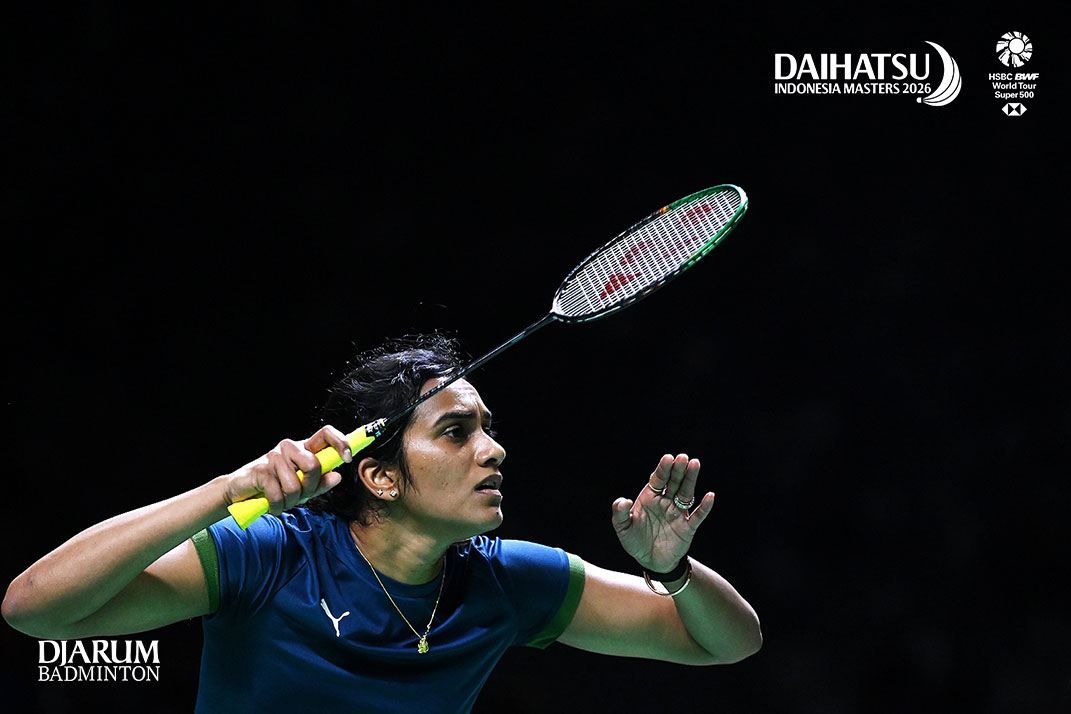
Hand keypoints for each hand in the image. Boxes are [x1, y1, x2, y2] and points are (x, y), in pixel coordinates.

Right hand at [222, 425, 350, 514]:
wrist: (241, 493)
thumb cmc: (275, 488)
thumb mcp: (302, 488)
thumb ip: (320, 483)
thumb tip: (337, 476)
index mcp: (303, 448)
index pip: (326, 433)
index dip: (341, 442)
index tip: (347, 458)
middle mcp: (290, 447)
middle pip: (313, 465)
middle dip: (309, 487)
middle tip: (300, 495)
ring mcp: (274, 457)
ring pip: (295, 485)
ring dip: (290, 501)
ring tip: (281, 500)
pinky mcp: (261, 469)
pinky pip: (279, 495)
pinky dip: (277, 506)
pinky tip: (271, 504)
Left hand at [611, 454, 714, 572]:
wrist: (650, 562)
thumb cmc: (635, 541)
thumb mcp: (623, 528)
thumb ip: (620, 513)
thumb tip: (623, 500)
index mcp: (650, 498)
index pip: (658, 479)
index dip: (663, 469)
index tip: (668, 458)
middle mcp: (666, 502)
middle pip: (674, 482)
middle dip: (678, 469)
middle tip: (683, 457)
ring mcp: (678, 513)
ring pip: (686, 493)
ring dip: (691, 479)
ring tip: (695, 464)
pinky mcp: (687, 528)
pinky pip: (697, 516)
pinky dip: (704, 507)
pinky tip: (709, 496)